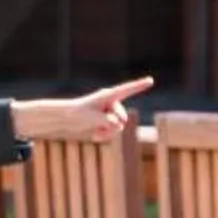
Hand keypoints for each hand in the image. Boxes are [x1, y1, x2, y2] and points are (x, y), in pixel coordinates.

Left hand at [16, 76, 153, 144]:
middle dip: (114, 124)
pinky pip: (112, 132)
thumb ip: (107, 121)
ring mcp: (110, 112)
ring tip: (96, 133)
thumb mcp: (93, 117)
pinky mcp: (106, 121)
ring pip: (119, 127)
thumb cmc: (78, 112)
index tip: (150, 80)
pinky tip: (94, 136)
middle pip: (122, 117)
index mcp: (109, 95)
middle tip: (101, 124)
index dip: (139, 86)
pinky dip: (105, 135)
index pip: (127, 90)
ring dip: (108, 132)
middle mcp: (112, 103)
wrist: (66, 117)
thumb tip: (118, 126)